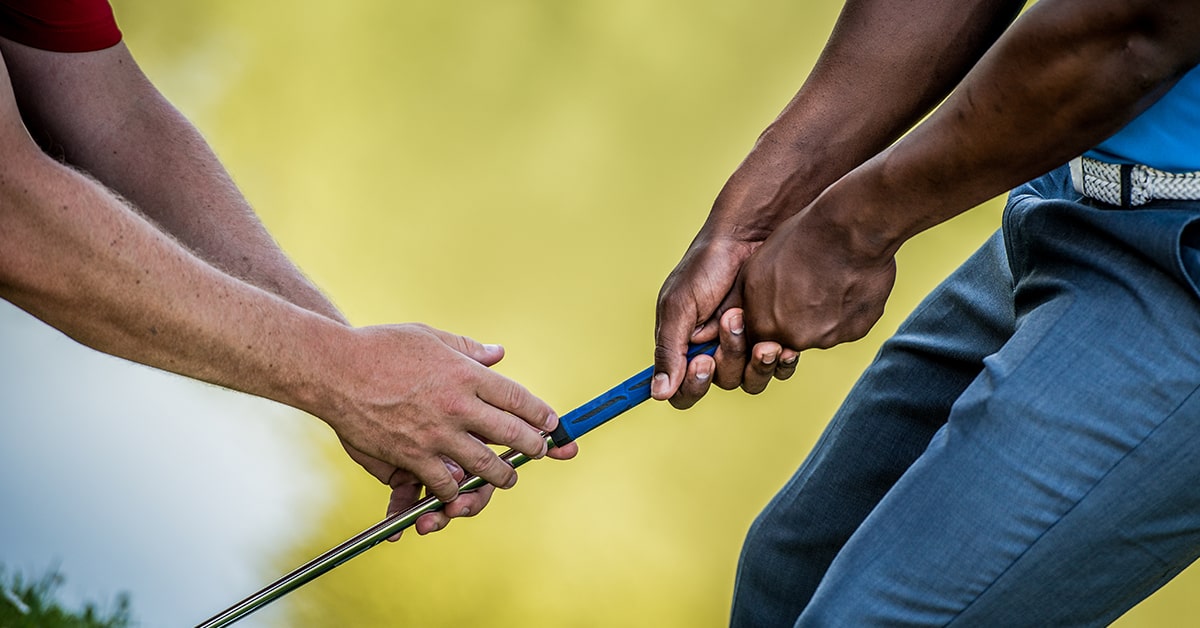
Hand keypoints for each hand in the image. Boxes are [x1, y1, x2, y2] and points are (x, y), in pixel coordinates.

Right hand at [319, 323, 577, 520]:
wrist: (334, 369)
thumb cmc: (380, 347)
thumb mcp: (429, 337)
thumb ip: (467, 348)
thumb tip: (498, 353)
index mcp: (465, 374)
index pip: (518, 399)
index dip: (541, 414)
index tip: (551, 423)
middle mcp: (457, 405)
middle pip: (512, 434)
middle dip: (532, 448)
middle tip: (538, 451)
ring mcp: (436, 434)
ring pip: (486, 466)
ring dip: (500, 476)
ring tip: (506, 478)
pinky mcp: (412, 456)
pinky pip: (447, 483)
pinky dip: (456, 489)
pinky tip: (459, 487)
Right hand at [652, 157, 813, 407]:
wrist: (749, 237)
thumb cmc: (706, 265)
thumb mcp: (679, 305)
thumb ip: (669, 350)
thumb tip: (657, 393)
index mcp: (684, 349)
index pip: (684, 392)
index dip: (693, 386)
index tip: (702, 362)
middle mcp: (714, 353)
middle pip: (720, 384)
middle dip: (727, 356)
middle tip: (730, 321)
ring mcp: (745, 348)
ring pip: (750, 380)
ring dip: (753, 359)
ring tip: (755, 326)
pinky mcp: (773, 340)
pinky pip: (778, 369)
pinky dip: (780, 361)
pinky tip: (781, 344)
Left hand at [734, 201, 896, 353]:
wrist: (848, 231)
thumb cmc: (799, 241)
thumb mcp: (755, 268)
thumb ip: (752, 301)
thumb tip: (752, 315)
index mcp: (764, 325)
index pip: (760, 339)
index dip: (770, 318)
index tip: (780, 299)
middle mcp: (793, 339)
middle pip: (791, 338)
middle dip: (795, 318)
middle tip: (806, 286)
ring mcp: (826, 338)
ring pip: (820, 333)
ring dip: (822, 314)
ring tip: (828, 280)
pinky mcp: (855, 332)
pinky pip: (846, 327)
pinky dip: (846, 311)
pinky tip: (847, 284)